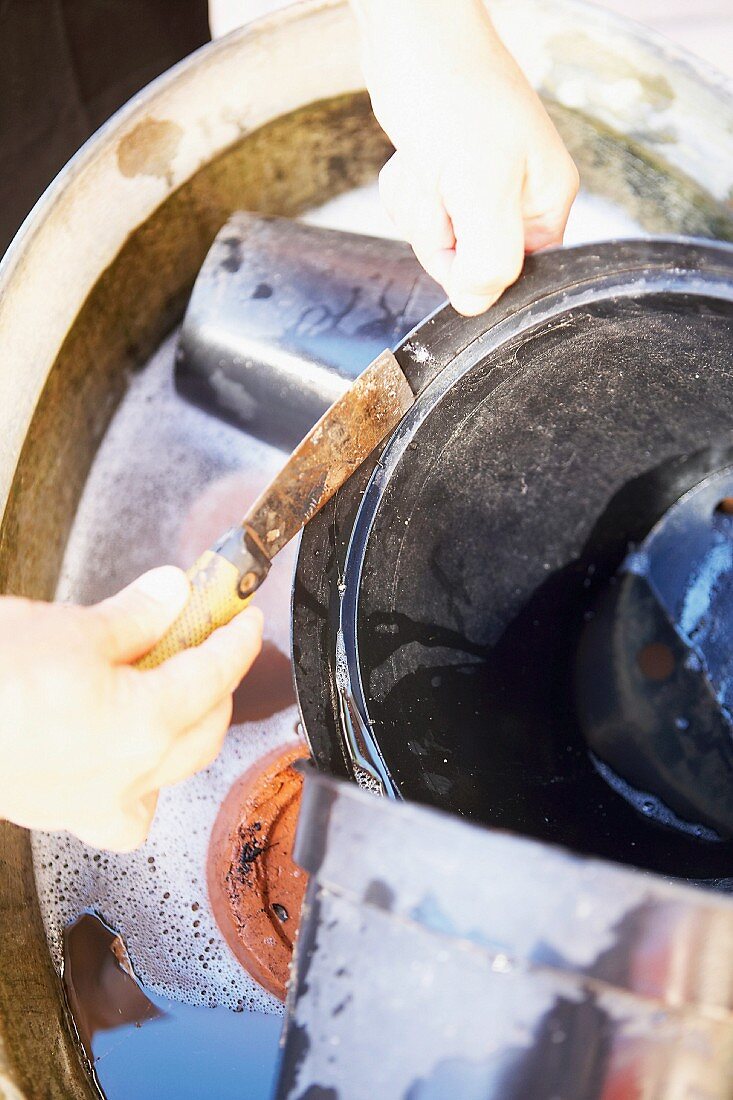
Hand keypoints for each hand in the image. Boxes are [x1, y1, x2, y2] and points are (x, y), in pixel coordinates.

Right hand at [0, 567, 261, 850]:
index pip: (215, 675)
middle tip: (203, 640)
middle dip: (216, 681)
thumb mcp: (72, 627)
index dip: (236, 639)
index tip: (242, 616)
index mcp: (147, 724)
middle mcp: (132, 774)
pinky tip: (127, 752)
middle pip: (207, 726)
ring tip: (166, 687)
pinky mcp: (62, 811)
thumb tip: (172, 594)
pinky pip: (126, 811)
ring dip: (185, 729)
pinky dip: (142, 782)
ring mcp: (97, 801)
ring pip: (174, 772)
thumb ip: (136, 614)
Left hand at [353, 0, 578, 314]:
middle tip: (442, 183)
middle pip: (468, 263)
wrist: (411, 31)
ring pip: (439, 241)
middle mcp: (518, 199)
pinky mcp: (448, 176)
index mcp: (546, 203)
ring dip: (420, 208)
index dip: (473, 265)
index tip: (459, 227)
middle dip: (439, 231)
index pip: (512, 278)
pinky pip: (421, 213)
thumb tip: (478, 306)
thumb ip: (489, 258)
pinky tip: (415, 158)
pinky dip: (407, 192)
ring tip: (430, 163)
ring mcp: (481, 188)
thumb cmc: (451, 90)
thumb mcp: (479, 186)